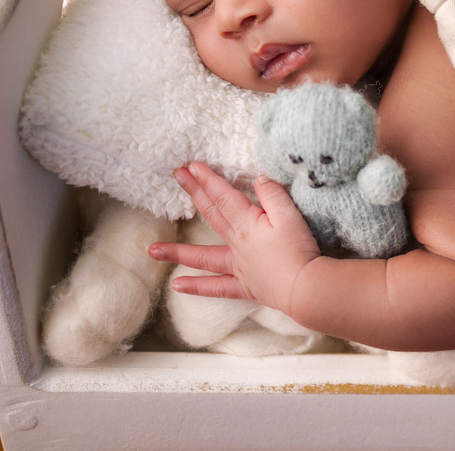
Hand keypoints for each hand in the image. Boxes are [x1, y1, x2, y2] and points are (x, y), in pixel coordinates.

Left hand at [148, 163, 320, 315]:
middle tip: (176, 176)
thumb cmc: (299, 250)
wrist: (303, 287)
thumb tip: (258, 179)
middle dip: (195, 193)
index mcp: (248, 224)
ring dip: (177, 252)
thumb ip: (274, 195)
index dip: (208, 179)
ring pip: (202, 257)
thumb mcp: (291, 215)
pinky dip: (196, 287)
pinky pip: (216, 288)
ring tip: (151, 250)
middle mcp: (236, 244)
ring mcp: (237, 266)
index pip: (224, 196)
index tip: (191, 166)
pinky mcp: (244, 286)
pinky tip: (176, 287)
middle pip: (211, 215)